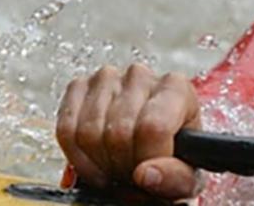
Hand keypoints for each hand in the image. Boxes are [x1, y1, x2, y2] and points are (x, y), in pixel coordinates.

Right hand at [55, 64, 201, 198]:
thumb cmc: (173, 155)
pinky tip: (94, 163)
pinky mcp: (78, 87)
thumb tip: (146, 174)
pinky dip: (76, 157)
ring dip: (99, 164)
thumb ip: (175, 177)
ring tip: (116, 168)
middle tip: (130, 176)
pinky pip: (65, 130)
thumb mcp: (187, 173)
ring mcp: (106, 78)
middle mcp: (140, 75)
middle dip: (122, 167)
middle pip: (118, 134)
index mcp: (176, 88)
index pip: (153, 128)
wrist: (154, 141)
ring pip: (89, 133)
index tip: (147, 175)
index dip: (145, 161)